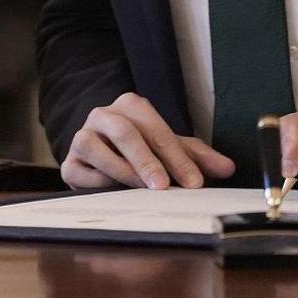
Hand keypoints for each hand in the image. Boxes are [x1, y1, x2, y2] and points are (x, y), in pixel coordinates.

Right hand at [62, 92, 234, 189]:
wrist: (101, 153)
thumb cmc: (140, 148)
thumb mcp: (170, 149)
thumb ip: (197, 157)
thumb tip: (228, 168)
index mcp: (130, 106)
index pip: (156, 128)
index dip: (177, 157)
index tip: (194, 182)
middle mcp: (102, 116)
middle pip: (124, 132)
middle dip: (146, 160)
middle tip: (164, 186)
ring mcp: (82, 137)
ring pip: (94, 146)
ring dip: (120, 169)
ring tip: (141, 189)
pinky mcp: (69, 163)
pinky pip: (77, 170)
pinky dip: (95, 181)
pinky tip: (113, 191)